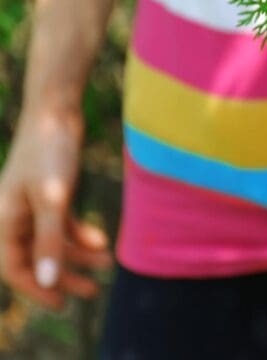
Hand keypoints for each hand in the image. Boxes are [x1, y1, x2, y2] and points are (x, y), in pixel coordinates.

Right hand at [0, 107, 111, 309]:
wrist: (56, 111)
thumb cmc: (49, 152)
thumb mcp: (53, 199)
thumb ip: (49, 240)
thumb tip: (46, 280)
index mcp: (4, 221)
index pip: (15, 269)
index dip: (38, 288)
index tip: (63, 304)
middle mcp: (14, 216)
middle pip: (37, 258)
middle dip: (63, 276)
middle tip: (92, 292)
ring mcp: (32, 205)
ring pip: (53, 242)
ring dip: (78, 255)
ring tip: (107, 265)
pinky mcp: (51, 193)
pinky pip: (63, 224)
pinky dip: (80, 234)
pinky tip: (101, 241)